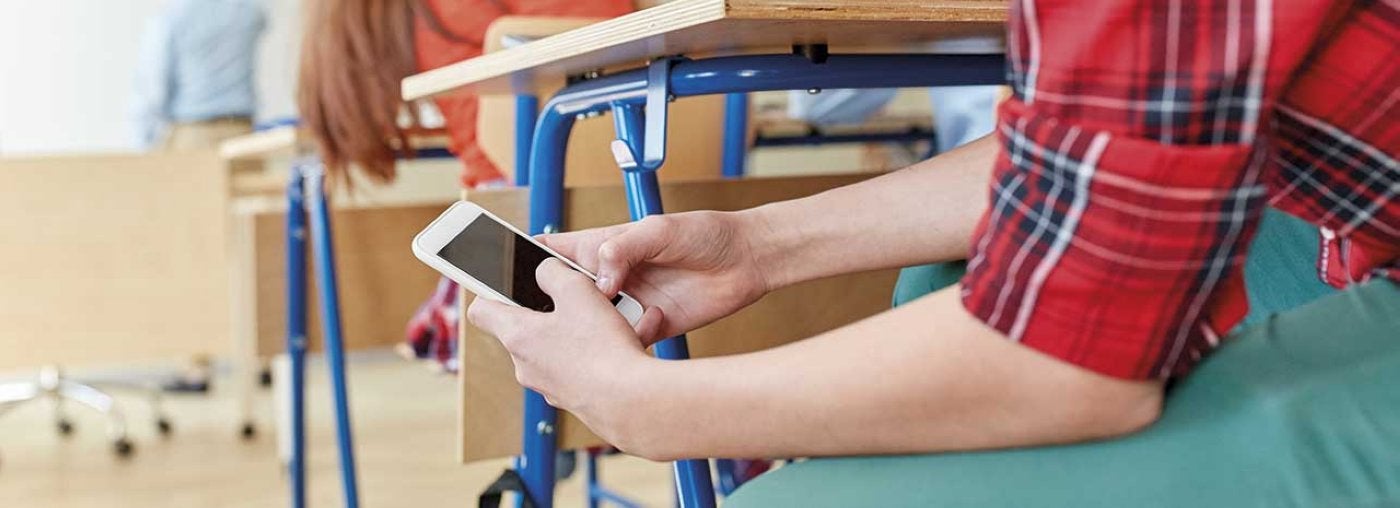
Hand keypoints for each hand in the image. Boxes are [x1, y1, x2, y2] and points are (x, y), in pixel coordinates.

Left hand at [466, 258, 663, 434]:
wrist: (630, 401)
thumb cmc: (600, 347)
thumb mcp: (576, 289)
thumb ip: (552, 272)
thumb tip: (544, 270)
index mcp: (517, 335)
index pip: (481, 310)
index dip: (491, 292)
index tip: (509, 284)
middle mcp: (525, 365)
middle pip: (525, 328)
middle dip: (550, 310)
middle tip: (578, 298)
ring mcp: (548, 385)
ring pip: (557, 347)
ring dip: (578, 331)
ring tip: (611, 321)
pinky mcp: (572, 398)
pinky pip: (578, 368)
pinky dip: (594, 354)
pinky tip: (623, 346)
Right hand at [539, 211, 771, 343]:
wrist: (747, 261)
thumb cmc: (705, 234)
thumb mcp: (660, 229)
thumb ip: (623, 249)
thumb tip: (600, 280)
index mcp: (600, 247)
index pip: (550, 253)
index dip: (523, 262)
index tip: (503, 276)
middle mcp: (608, 278)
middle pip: (562, 297)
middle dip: (551, 310)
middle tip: (552, 316)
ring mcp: (625, 306)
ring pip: (590, 327)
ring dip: (592, 331)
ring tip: (602, 325)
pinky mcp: (647, 328)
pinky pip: (623, 344)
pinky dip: (627, 343)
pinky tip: (649, 324)